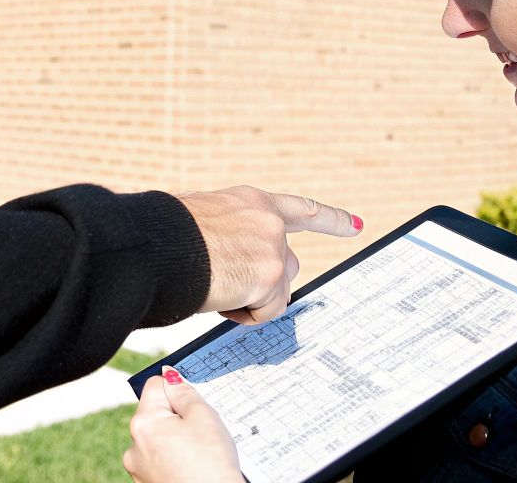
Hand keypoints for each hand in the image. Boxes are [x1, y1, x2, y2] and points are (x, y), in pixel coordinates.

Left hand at [124, 367, 240, 482]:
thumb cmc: (211, 465)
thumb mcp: (204, 417)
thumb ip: (184, 392)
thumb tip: (170, 376)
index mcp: (143, 424)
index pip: (155, 385)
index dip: (177, 388)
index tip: (193, 400)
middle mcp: (134, 446)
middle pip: (156, 415)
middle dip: (178, 418)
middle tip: (203, 432)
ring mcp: (139, 469)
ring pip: (159, 440)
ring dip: (177, 440)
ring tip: (200, 454)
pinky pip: (161, 461)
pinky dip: (175, 460)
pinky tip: (194, 468)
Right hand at [178, 186, 360, 324]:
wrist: (159, 245)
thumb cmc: (164, 236)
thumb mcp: (203, 218)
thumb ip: (229, 232)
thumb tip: (226, 259)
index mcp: (251, 201)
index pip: (301, 209)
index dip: (330, 219)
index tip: (356, 225)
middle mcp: (269, 221)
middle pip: (288, 267)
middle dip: (264, 285)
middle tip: (227, 285)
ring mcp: (272, 247)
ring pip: (277, 292)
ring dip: (250, 300)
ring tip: (216, 286)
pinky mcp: (270, 275)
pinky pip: (266, 312)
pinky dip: (244, 315)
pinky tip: (221, 298)